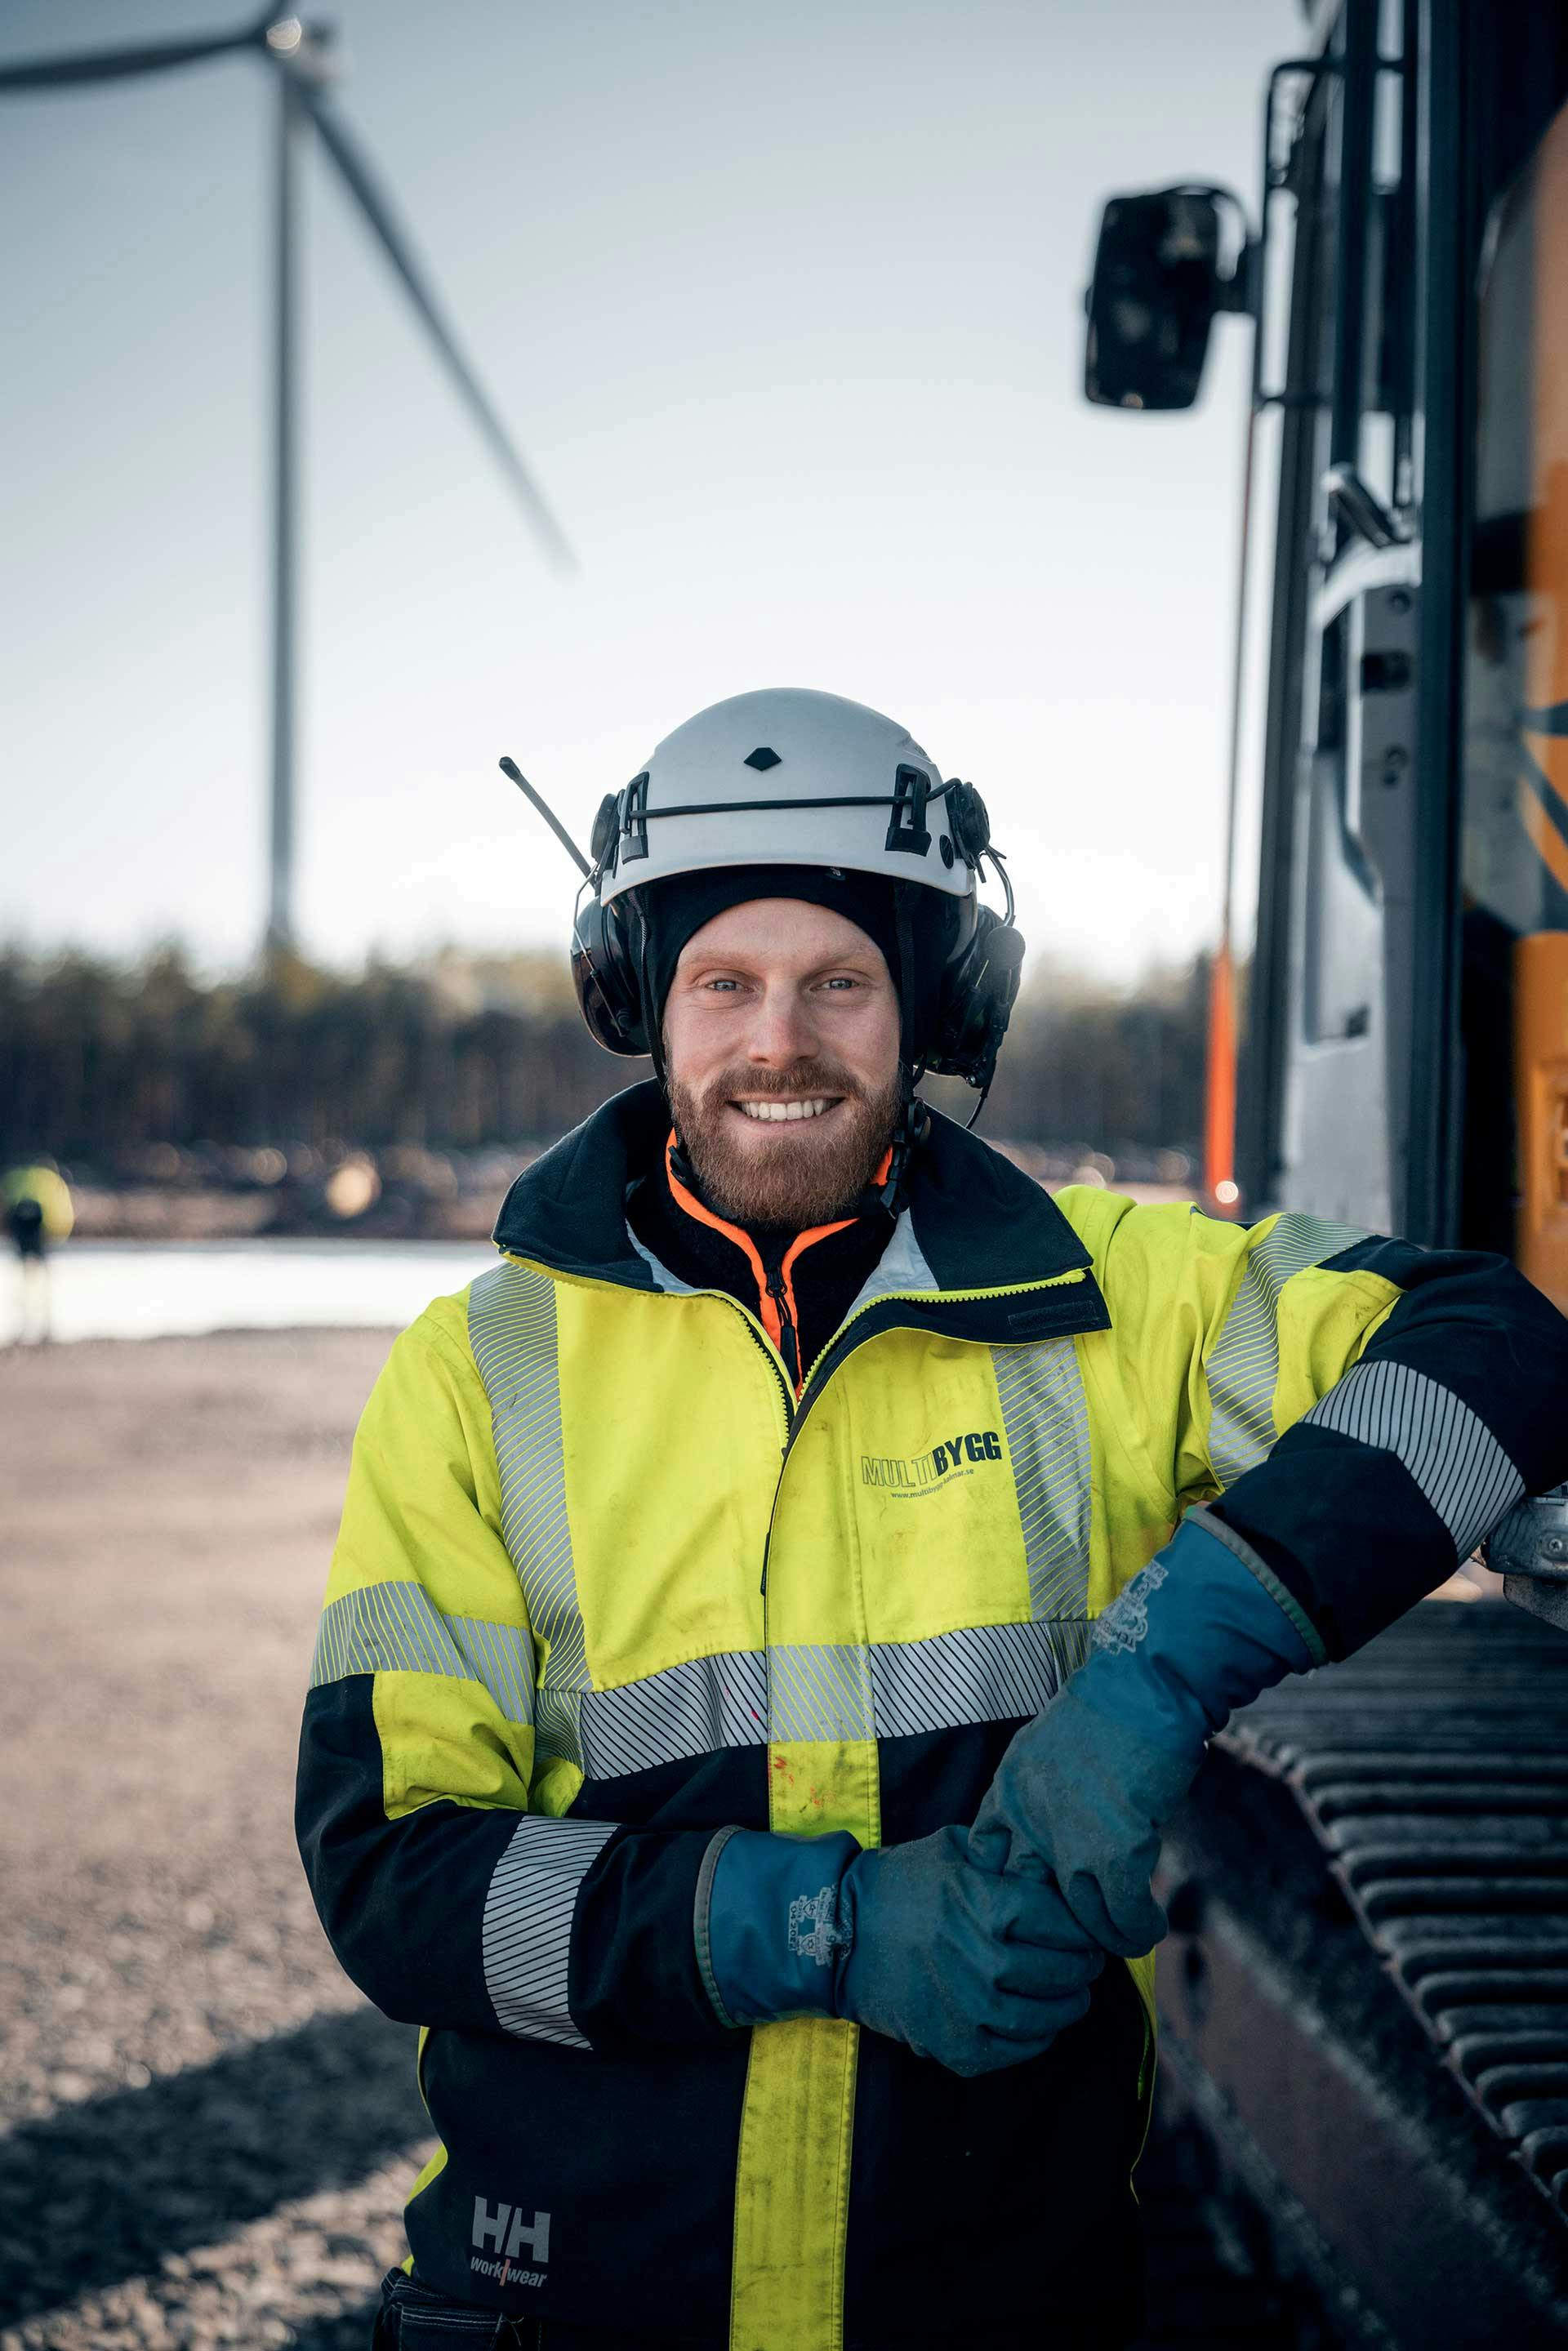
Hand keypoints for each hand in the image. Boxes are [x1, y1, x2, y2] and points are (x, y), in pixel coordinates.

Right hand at [835, 1824, 1103, 2076]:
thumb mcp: (951, 1849)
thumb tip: (1050, 1862)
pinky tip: (1038, 2024)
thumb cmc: (899, 1884)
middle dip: (1084, 1967)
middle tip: (1088, 1963)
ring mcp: (967, 2006)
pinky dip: (1034, 2040)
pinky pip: (1012, 2050)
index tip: (1087, 1929)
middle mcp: (981, 1957)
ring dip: (1068, 2007)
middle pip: (1062, 1971)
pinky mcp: (951, 2043)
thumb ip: (1001, 1853)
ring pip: (1044, 2016)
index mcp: (985, 1903)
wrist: (838, 1933)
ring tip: (1072, 1996)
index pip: (1064, 1923)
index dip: (1083, 1927)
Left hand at [968, 1515, 1315, 1954]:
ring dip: (1102, 1935)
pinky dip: (1138, 1929)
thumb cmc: (1113, 1711)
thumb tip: (1065, 1840)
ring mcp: (1069, 1840)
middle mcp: (1029, 1819)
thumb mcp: (1052, 1750)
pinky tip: (1150, 1928)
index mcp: (1009, 1788)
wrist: (1150, 1684)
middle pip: (1028, 1895)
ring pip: (1079, 1917)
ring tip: (1120, 1939)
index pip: (985, 1854)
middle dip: (1052, 1921)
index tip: (1035, 1894)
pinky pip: (1122, 1915)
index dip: (1009, 1881)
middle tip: (1076, 1933)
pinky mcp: (1116, 1851)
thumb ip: (1047, 1797)